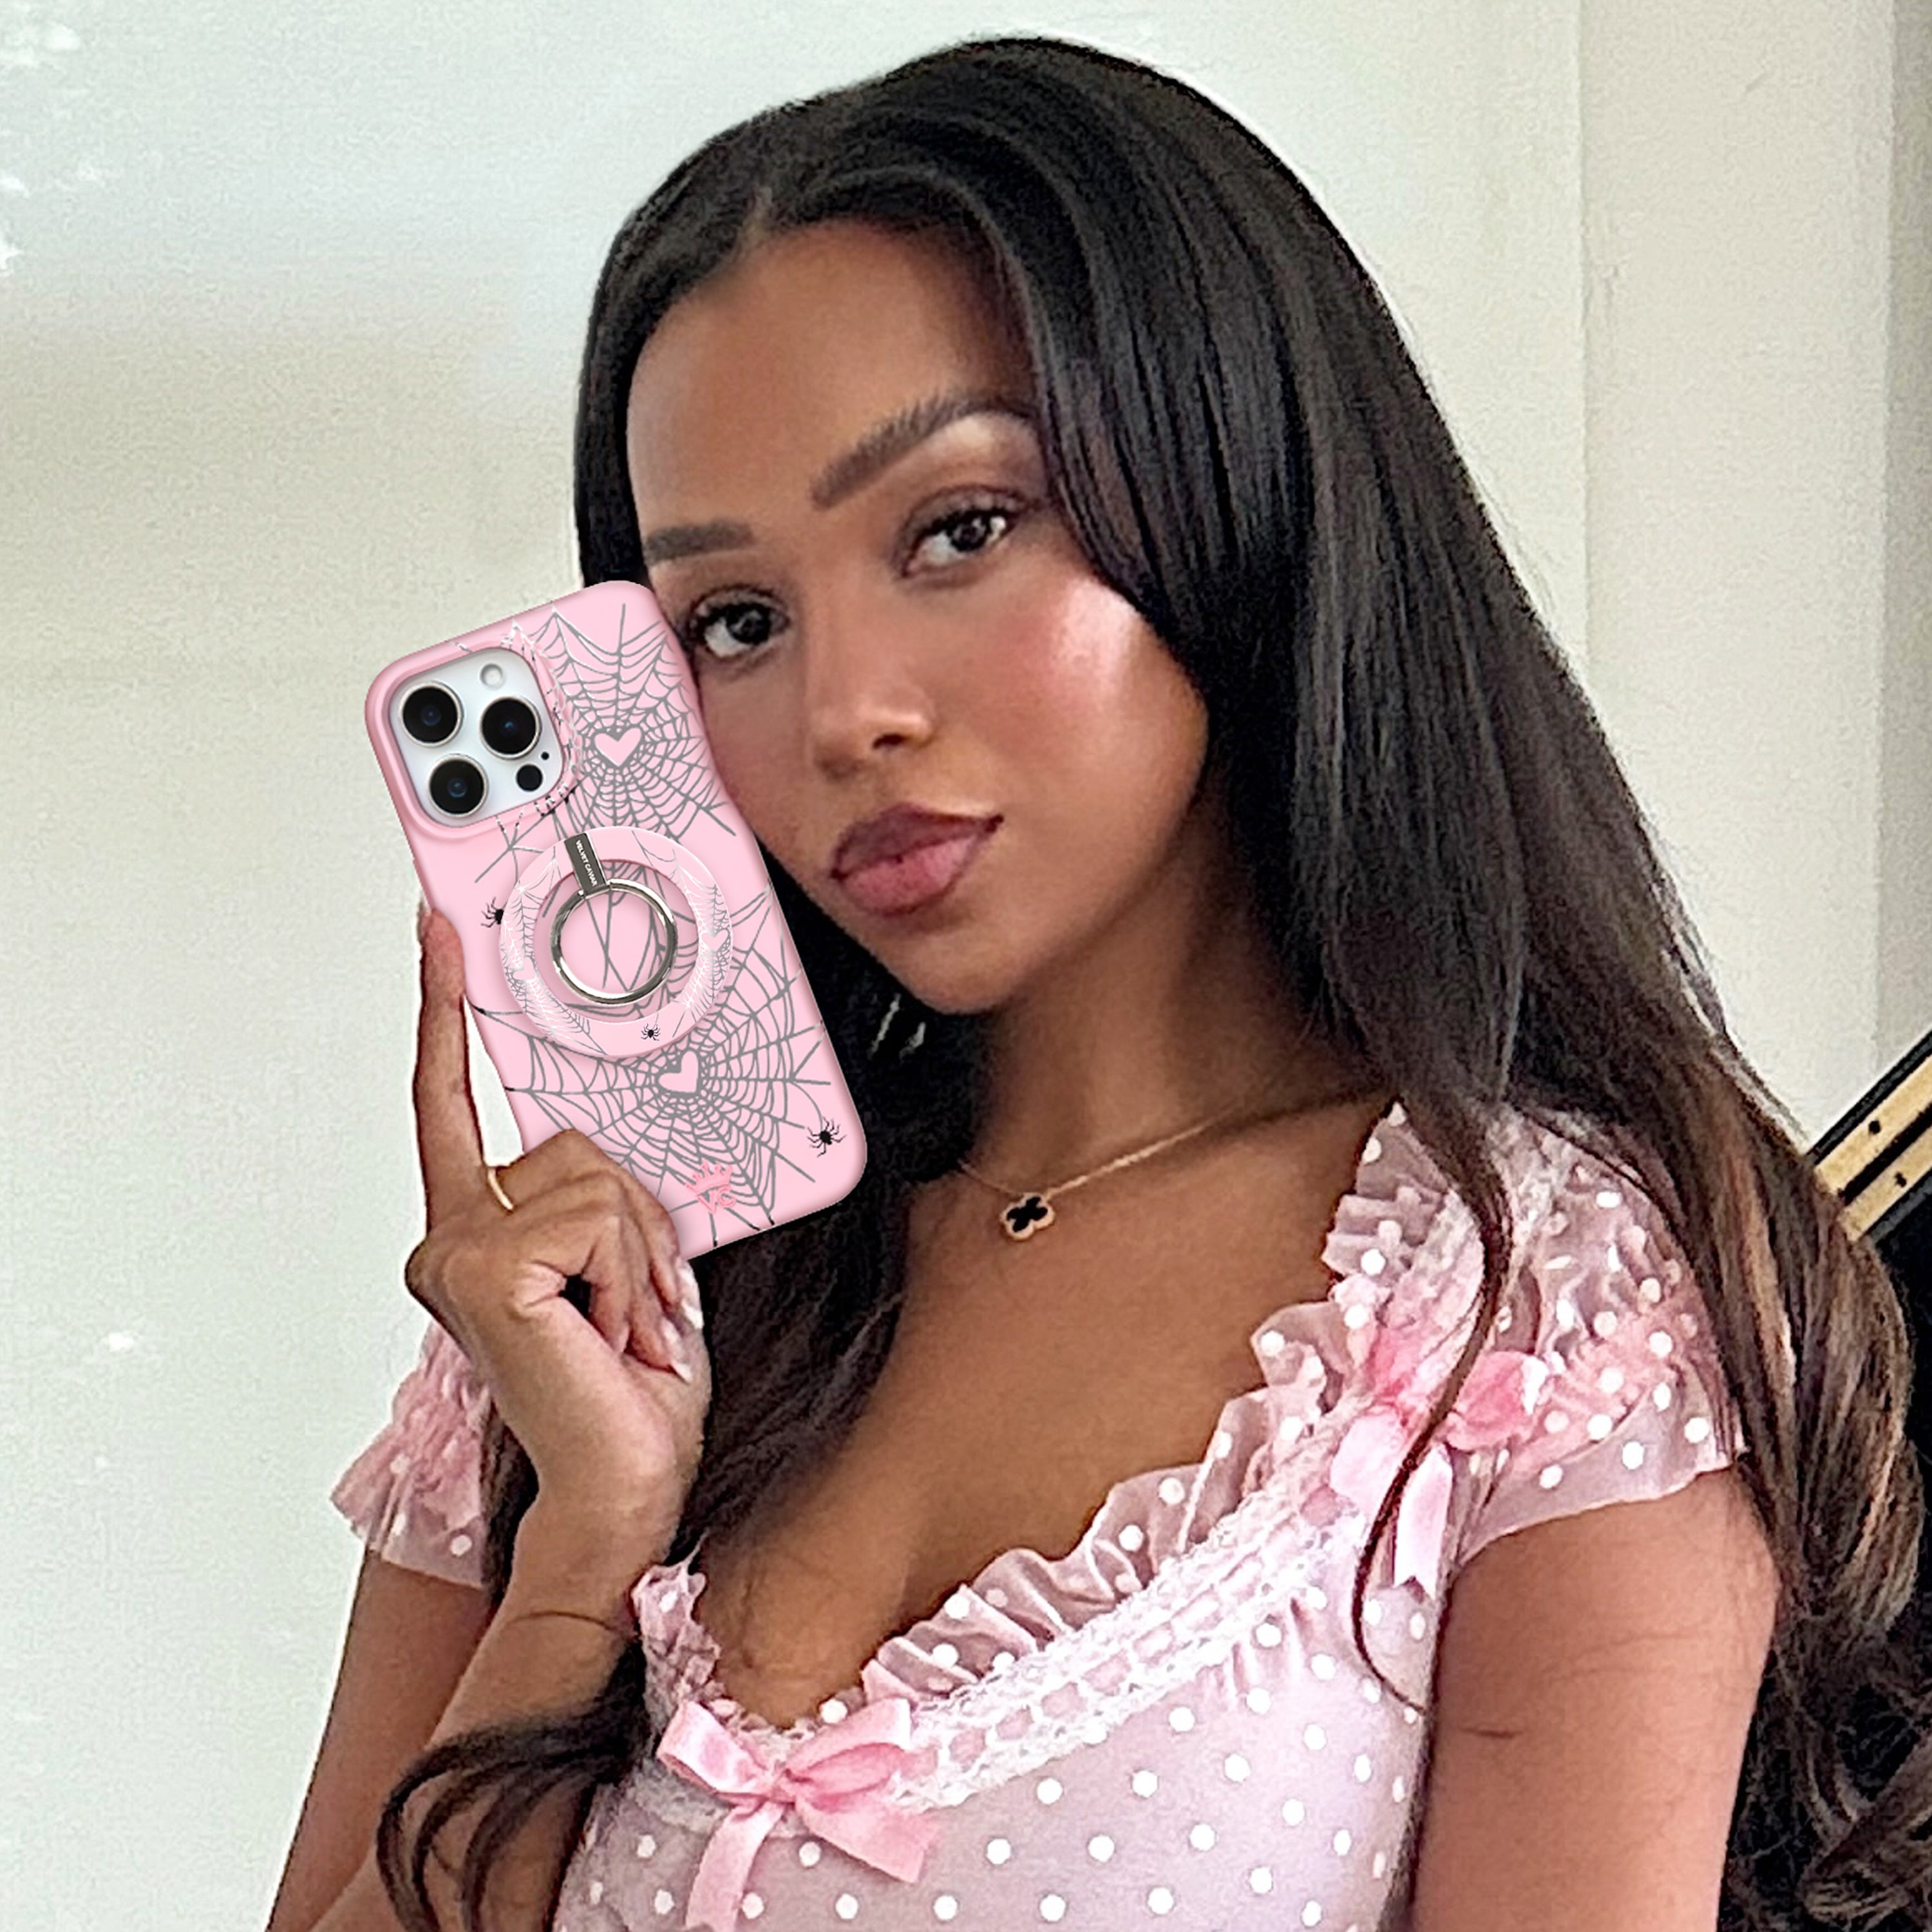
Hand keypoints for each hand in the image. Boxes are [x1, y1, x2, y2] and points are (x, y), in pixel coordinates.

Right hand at [402, 903, 710, 1570]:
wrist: (626, 1482)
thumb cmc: (628, 1392)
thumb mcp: (624, 1267)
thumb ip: (597, 1201)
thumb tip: (605, 1163)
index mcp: (476, 1234)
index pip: (450, 1103)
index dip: (444, 1012)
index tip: (440, 935)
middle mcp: (449, 1240)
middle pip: (572, 1143)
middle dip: (638, 1217)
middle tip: (636, 1305)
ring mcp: (456, 1256)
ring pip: (597, 1178)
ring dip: (643, 1254)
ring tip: (625, 1326)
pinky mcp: (486, 1270)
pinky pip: (598, 1215)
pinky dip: (633, 1273)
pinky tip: (612, 1332)